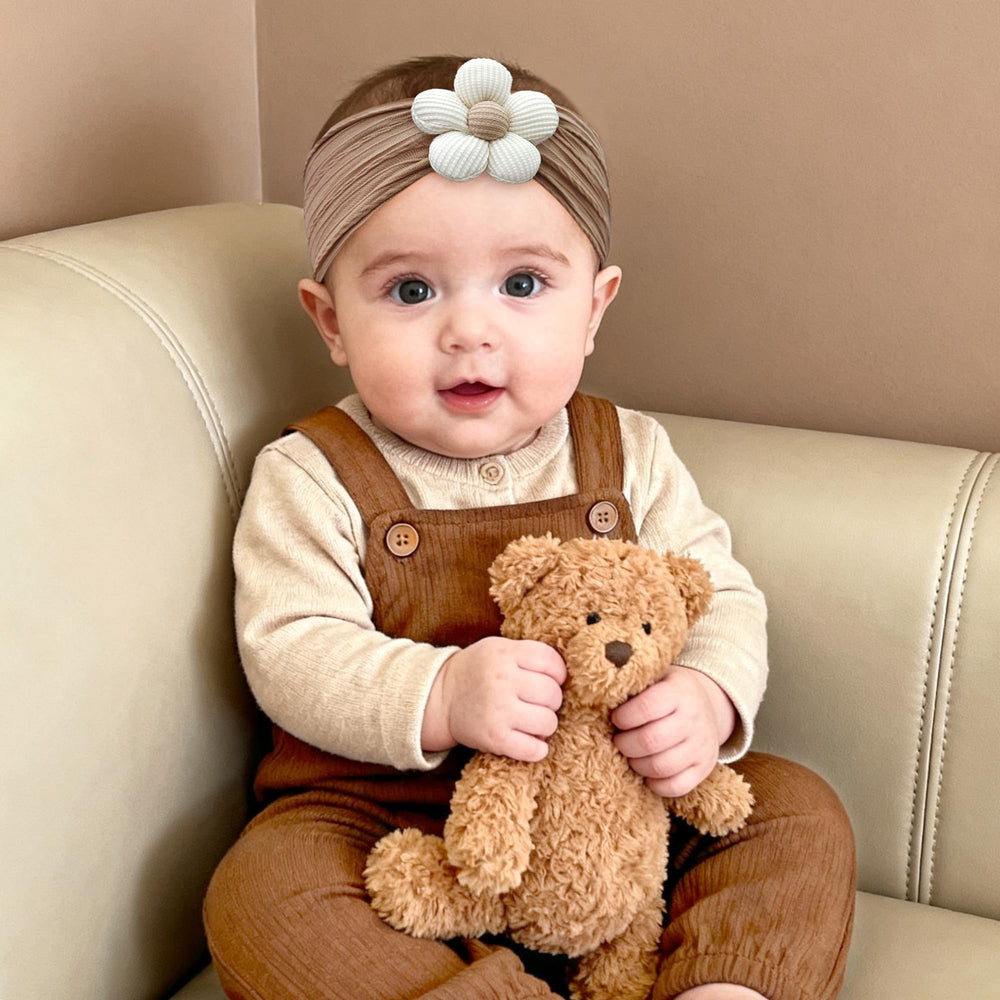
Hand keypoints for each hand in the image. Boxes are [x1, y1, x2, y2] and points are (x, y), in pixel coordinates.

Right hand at [422, 637, 565, 761]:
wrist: (440, 697)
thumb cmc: (478, 671)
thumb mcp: (498, 648)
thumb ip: (528, 654)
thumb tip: (566, 677)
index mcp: (504, 654)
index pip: (551, 662)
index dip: (558, 673)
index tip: (549, 679)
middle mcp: (502, 681)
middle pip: (553, 694)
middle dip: (551, 700)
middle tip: (538, 702)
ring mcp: (498, 711)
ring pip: (548, 722)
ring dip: (546, 724)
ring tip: (532, 720)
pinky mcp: (494, 738)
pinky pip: (534, 750)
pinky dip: (538, 749)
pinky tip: (530, 741)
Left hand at [610, 665, 735, 796]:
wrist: (709, 703)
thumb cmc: (669, 690)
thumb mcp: (656, 677)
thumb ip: (634, 687)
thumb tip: (601, 699)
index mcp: (678, 692)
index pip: (646, 708)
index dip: (624, 717)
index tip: (615, 719)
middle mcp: (693, 719)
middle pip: (650, 741)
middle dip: (625, 744)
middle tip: (619, 741)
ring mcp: (702, 745)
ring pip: (661, 767)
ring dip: (637, 765)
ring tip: (631, 756)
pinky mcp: (705, 767)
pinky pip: (677, 786)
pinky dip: (655, 784)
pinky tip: (647, 773)